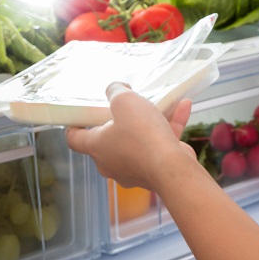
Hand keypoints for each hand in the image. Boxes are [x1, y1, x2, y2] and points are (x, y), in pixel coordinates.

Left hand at [66, 83, 197, 191]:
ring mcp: (132, 169)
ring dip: (151, 120)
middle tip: (129, 107)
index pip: (75, 138)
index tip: (80, 117)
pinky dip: (170, 127)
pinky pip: (159, 144)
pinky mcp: (154, 170)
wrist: (171, 168)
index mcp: (97, 146)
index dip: (74, 126)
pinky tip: (183, 107)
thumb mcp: (125, 101)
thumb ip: (116, 91)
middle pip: (109, 139)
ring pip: (138, 140)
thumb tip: (114, 89)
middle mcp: (110, 162)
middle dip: (120, 121)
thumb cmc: (142, 135)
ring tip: (164, 103)